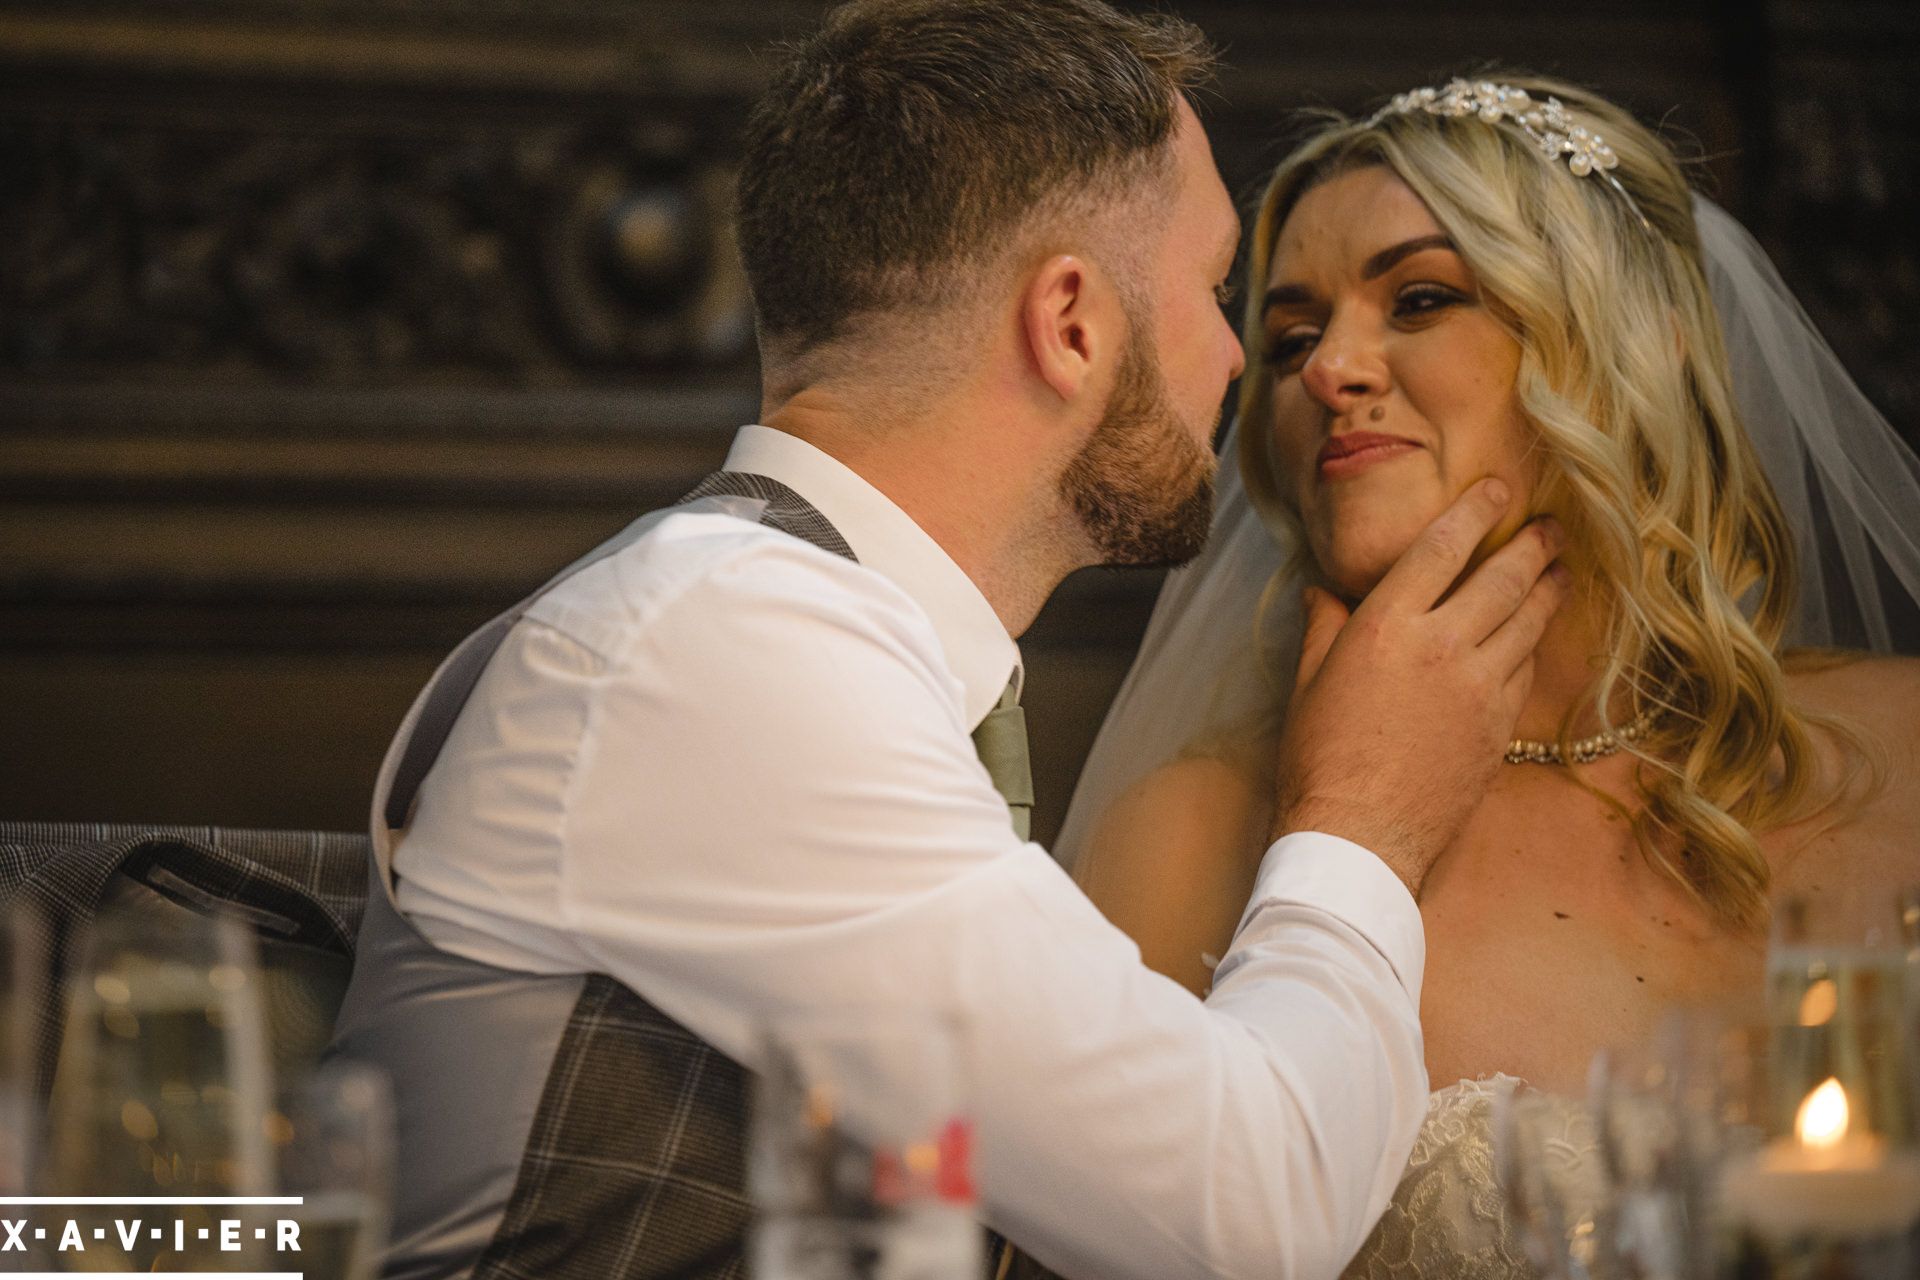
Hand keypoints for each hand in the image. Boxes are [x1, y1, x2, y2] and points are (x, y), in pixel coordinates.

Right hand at [1270, 479, 1568, 894]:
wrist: (1360, 834)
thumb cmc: (1320, 758)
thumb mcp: (1310, 682)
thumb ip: (1324, 627)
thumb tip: (1322, 591)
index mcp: (1388, 625)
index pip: (1442, 548)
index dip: (1475, 512)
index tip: (1497, 491)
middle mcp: (1442, 646)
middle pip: (1503, 578)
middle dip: (1532, 547)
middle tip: (1552, 528)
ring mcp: (1479, 687)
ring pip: (1527, 622)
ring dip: (1548, 591)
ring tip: (1561, 571)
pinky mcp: (1499, 726)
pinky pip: (1524, 671)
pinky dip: (1531, 646)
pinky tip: (1532, 638)